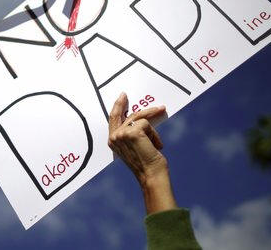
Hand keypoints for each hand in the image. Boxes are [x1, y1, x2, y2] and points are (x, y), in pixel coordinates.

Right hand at [108, 92, 176, 213]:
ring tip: (158, 144)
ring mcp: (122, 134)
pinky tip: (156, 146)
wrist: (151, 175)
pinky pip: (147, 124)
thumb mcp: (135, 146)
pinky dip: (154, 135)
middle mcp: (114, 137)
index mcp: (113, 141)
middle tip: (158, 107)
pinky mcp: (133, 132)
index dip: (118, 106)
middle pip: (128, 115)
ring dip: (152, 131)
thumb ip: (131, 133)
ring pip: (140, 119)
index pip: (113, 119)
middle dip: (144, 110)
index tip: (123, 96)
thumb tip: (141, 118)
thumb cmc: (145, 163)